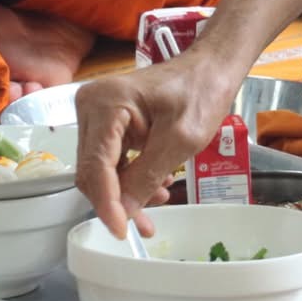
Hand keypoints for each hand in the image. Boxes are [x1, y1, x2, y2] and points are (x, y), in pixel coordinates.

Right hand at [76, 48, 243, 237]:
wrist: (209, 69)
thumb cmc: (201, 92)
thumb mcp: (180, 139)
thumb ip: (148, 176)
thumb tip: (124, 211)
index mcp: (106, 103)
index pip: (96, 165)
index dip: (107, 203)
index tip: (121, 231)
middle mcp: (92, 106)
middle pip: (93, 170)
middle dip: (117, 201)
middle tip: (144, 224)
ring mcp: (97, 114)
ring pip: (100, 169)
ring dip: (125, 191)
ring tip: (159, 199)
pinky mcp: (107, 122)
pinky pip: (110, 159)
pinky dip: (129, 177)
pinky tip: (154, 185)